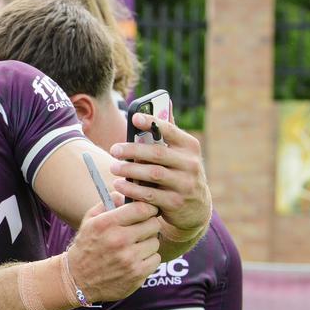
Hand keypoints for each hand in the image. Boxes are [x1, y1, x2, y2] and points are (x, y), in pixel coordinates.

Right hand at [67, 199, 161, 302]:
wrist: (77, 280)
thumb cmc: (86, 247)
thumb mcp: (89, 221)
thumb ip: (107, 203)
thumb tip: (126, 193)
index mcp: (106, 223)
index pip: (141, 208)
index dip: (147, 208)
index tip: (146, 211)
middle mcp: (118, 240)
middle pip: (153, 224)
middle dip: (148, 225)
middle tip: (140, 230)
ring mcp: (129, 258)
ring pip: (155, 242)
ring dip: (148, 243)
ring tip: (134, 247)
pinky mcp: (136, 274)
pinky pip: (156, 259)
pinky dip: (148, 259)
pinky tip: (136, 260)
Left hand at [109, 114, 210, 234]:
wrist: (196, 207)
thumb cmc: (180, 172)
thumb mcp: (181, 153)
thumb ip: (169, 132)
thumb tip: (162, 102)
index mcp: (190, 147)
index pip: (171, 131)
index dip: (153, 123)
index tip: (134, 118)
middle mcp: (191, 164)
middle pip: (157, 154)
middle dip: (133, 150)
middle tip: (113, 149)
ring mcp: (185, 184)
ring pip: (153, 174)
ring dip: (130, 170)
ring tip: (113, 167)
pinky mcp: (176, 202)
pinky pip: (150, 195)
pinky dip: (132, 190)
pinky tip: (119, 185)